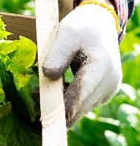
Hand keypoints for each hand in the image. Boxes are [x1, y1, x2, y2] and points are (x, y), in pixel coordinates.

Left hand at [41, 0, 121, 126]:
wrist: (100, 25)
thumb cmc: (80, 28)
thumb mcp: (66, 34)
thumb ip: (57, 54)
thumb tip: (47, 75)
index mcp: (101, 65)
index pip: (82, 91)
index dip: (66, 106)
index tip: (50, 120)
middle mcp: (109, 81)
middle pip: (83, 103)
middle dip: (60, 111)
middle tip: (36, 115)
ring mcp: (109, 88)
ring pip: (84, 105)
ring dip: (64, 107)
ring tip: (38, 99)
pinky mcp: (105, 91)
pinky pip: (86, 101)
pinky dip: (70, 101)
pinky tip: (52, 95)